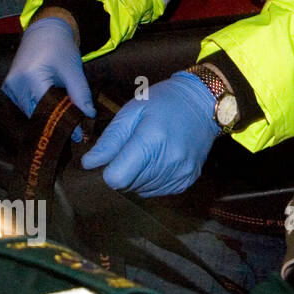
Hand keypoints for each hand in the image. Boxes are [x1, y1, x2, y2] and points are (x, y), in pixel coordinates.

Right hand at [2, 16, 93, 139]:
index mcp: (30, 77)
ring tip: (68, 122)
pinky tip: (55, 110)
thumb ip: (80, 93)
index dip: (63, 122)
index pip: (47, 108)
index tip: (77, 135)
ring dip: (48, 116)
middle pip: (37, 113)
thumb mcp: (74, 70)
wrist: (44, 32)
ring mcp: (10, 87)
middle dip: (56, 121)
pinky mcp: (10, 88)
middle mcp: (15, 84)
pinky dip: (40, 108)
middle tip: (75, 132)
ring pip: (31, 111)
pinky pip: (26, 105)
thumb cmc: (60, 48)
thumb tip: (88, 115)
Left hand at [81, 71, 219, 197]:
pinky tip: (159, 161)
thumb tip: (89, 164)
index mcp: (152, 140)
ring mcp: (181, 172)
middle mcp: (169, 161)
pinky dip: (153, 180)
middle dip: (123, 171)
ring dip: (137, 177)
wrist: (204, 103)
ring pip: (142, 190)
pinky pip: (158, 191)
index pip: (117, 178)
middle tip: (132, 149)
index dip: (108, 170)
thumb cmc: (164, 102)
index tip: (114, 156)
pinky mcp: (188, 180)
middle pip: (128, 185)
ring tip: (148, 153)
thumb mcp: (132, 111)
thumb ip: (110, 139)